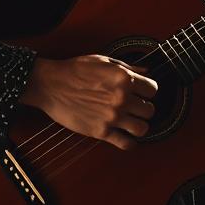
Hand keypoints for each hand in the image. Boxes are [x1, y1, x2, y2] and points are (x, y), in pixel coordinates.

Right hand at [19, 54, 157, 150]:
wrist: (50, 84)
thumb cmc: (74, 70)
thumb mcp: (102, 61)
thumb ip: (127, 67)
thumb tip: (145, 72)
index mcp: (123, 78)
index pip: (153, 89)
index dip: (148, 91)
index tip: (142, 93)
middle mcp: (121, 98)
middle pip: (150, 110)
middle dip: (144, 109)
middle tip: (136, 108)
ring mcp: (112, 116)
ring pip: (142, 129)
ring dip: (139, 126)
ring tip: (131, 122)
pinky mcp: (101, 131)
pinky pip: (126, 143)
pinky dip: (129, 143)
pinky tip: (126, 137)